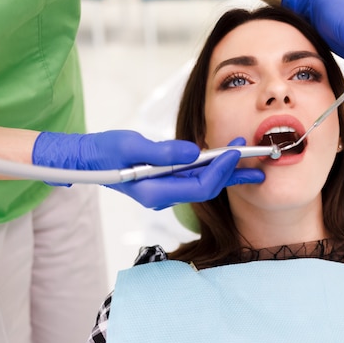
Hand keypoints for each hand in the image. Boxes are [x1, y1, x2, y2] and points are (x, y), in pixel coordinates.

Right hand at [32, 131, 263, 209]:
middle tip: (258, 159)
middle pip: (207, 188)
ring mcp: (164, 191)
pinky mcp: (164, 182)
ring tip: (251, 162)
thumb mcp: (128, 146)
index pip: (199, 185)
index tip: (236, 151)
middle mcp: (163, 196)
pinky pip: (194, 178)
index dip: (221, 169)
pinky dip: (210, 167)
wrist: (85, 160)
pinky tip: (225, 160)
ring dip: (226, 171)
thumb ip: (161, 151)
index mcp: (155, 192)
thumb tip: (193, 152)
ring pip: (203, 184)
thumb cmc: (102, 152)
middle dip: (232, 172)